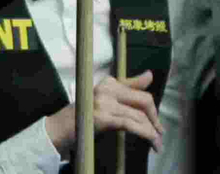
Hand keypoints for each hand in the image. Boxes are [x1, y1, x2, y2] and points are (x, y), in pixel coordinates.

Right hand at [45, 70, 163, 158]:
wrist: (60, 129)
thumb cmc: (85, 116)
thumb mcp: (107, 99)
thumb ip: (129, 87)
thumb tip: (150, 75)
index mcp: (109, 82)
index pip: (139, 91)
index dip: (152, 108)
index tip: (157, 122)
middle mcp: (107, 88)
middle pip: (143, 100)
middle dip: (155, 118)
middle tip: (160, 133)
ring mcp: (104, 102)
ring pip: (139, 115)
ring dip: (152, 132)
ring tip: (157, 144)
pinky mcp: (102, 117)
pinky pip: (131, 124)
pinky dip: (145, 134)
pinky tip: (151, 142)